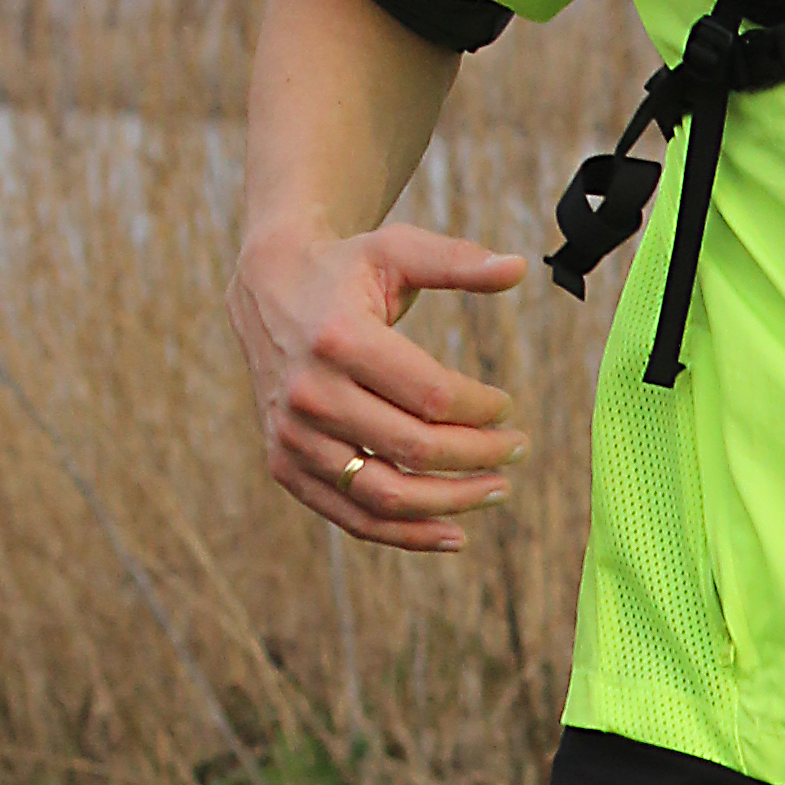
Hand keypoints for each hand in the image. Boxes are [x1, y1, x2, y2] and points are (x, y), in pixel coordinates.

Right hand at [230, 215, 528, 557]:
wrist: (266, 288)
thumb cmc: (343, 269)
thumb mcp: (396, 250)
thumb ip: (457, 260)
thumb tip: (518, 267)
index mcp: (338, 338)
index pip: (431, 396)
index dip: (481, 409)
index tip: (507, 407)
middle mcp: (310, 393)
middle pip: (414, 448)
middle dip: (479, 455)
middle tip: (517, 449)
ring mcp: (293, 436)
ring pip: (385, 494)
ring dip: (451, 502)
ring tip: (497, 490)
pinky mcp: (284, 464)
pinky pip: (351, 516)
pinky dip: (405, 535)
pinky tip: (452, 533)